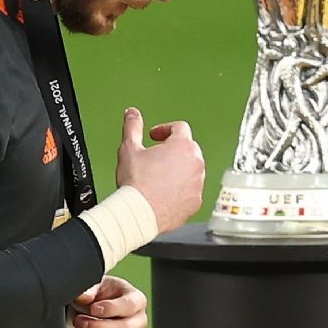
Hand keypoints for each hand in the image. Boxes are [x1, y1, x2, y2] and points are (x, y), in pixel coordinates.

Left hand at [71, 276, 148, 327]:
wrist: (98, 305)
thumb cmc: (103, 293)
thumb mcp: (98, 284)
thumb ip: (90, 288)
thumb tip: (83, 296)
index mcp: (137, 300)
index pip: (129, 306)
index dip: (110, 309)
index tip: (92, 308)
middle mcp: (139, 320)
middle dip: (98, 327)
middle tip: (79, 321)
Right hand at [117, 107, 204, 232]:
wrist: (140, 214)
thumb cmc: (136, 184)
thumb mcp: (129, 149)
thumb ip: (132, 126)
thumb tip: (132, 113)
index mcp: (182, 146)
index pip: (179, 127)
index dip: (164, 130)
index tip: (154, 136)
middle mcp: (195, 163)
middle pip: (188, 147)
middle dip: (173, 149)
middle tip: (155, 156)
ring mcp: (198, 183)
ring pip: (191, 169)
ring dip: (178, 169)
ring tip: (158, 176)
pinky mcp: (196, 201)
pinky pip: (191, 189)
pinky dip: (181, 188)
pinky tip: (164, 192)